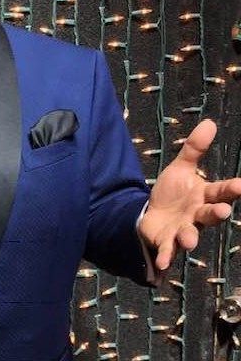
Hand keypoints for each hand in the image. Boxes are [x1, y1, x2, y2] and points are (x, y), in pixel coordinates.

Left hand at [139, 119, 240, 271]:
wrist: (153, 215)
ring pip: (190, 234)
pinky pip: (167, 250)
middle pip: (209, 214)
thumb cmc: (173, 193)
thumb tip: (209, 122)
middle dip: (216, 213)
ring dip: (190, 237)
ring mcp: (183, 230)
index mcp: (203, 196)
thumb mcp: (181, 168)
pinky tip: (161, 263)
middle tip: (222, 211)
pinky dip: (165, 256)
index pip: (220, 191)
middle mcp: (196, 215)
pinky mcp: (166, 242)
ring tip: (189, 239)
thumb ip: (194, 149)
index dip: (232, 189)